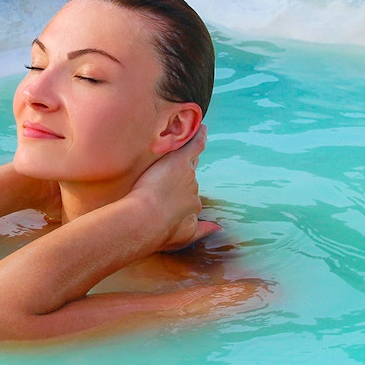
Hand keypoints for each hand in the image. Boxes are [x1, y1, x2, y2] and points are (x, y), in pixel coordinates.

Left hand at [130, 126, 217, 251]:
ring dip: (180, 161)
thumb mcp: (183, 236)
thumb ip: (201, 231)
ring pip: (187, 163)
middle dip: (178, 179)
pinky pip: (194, 146)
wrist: (147, 220)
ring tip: (171, 155)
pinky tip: (203, 128)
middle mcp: (194, 189)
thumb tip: (217, 228)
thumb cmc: (160, 231)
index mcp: (193, 205)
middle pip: (187, 178)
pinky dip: (199, 137)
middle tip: (164, 179)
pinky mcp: (180, 162)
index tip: (174, 195)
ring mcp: (188, 175)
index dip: (181, 194)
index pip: (189, 195)